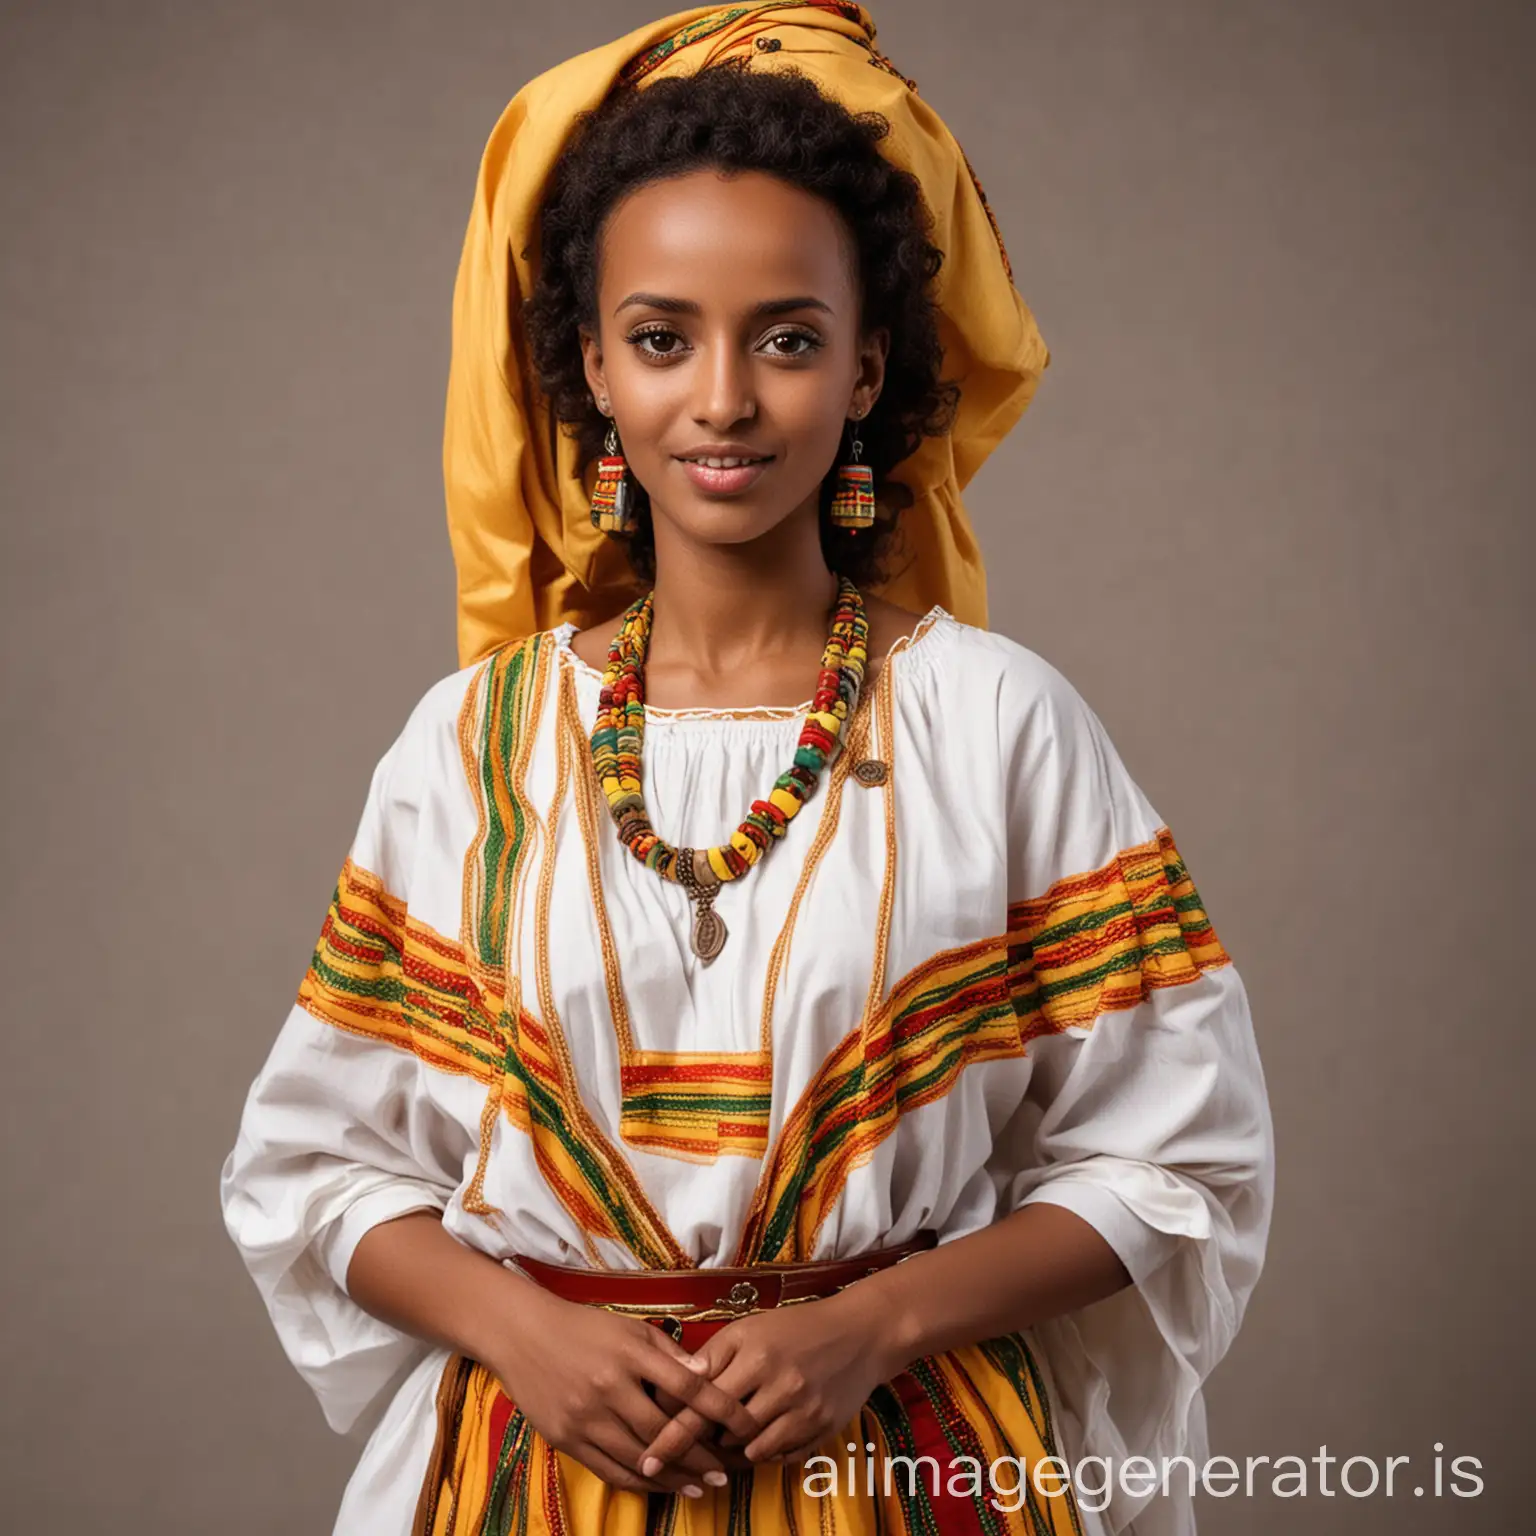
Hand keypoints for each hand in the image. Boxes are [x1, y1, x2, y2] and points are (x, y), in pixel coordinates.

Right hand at [485, 1280, 764, 1496]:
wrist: (522, 1334)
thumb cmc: (583, 1327)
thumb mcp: (628, 1327)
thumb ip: (667, 1353)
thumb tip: (706, 1376)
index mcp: (629, 1354)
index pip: (686, 1387)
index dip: (720, 1409)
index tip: (745, 1425)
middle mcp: (608, 1388)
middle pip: (665, 1432)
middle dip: (701, 1456)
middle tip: (728, 1471)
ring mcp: (585, 1417)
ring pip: (640, 1458)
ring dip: (675, 1477)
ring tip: (702, 1487)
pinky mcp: (566, 1439)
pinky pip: (610, 1470)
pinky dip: (640, 1482)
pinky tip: (662, 1486)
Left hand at [637, 1289, 894, 1476]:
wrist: (858, 1334)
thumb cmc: (794, 1329)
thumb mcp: (750, 1329)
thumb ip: (714, 1355)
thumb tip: (678, 1380)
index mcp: (755, 1357)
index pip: (703, 1403)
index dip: (672, 1434)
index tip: (647, 1459)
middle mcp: (779, 1386)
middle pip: (726, 1433)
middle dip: (705, 1442)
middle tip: (691, 1445)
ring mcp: (803, 1411)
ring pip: (752, 1450)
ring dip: (734, 1447)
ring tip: (731, 1432)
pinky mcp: (821, 1430)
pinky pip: (781, 1456)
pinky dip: (765, 1452)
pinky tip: (762, 1435)